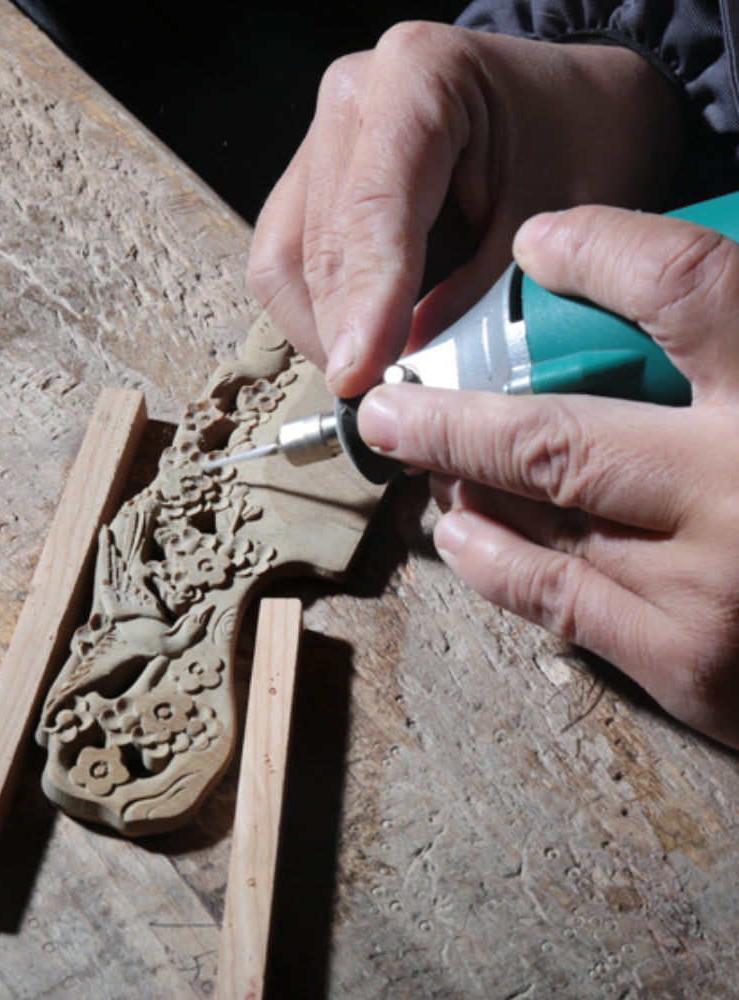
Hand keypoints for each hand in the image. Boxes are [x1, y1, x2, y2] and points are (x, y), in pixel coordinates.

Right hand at [247, 22, 683, 397]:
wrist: (569, 105)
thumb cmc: (575, 142)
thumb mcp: (552, 220)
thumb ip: (478, 298)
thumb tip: (413, 384)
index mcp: (419, 76)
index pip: (373, 211)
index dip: (364, 306)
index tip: (362, 379)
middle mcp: (352, 100)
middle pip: (313, 245)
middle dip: (342, 335)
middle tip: (381, 402)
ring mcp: (321, 139)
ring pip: (281, 263)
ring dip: (319, 333)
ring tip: (371, 379)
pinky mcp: (311, 180)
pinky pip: (285, 263)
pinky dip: (316, 317)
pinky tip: (359, 345)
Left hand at [357, 204, 738, 748]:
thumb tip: (672, 302)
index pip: (686, 287)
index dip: (602, 252)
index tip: (543, 242)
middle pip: (555, 436)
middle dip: (452, 415)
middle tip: (388, 400)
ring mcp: (714, 590)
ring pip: (539, 516)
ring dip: (462, 480)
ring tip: (421, 455)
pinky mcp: (697, 671)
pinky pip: (555, 601)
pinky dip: (491, 561)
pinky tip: (458, 531)